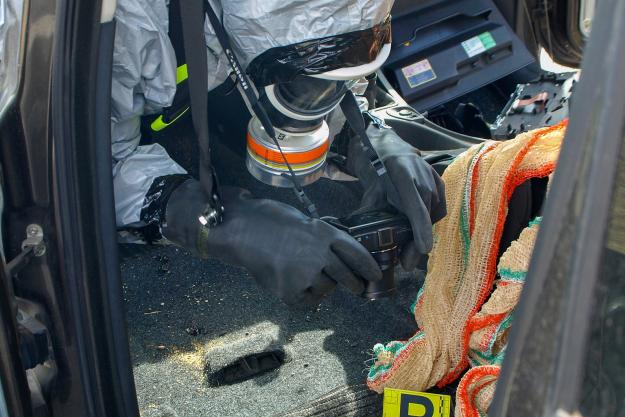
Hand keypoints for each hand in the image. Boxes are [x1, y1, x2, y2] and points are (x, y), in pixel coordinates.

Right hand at [164, 181, 381, 305]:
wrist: (240, 230)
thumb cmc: (269, 220)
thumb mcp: (303, 221)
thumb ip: (322, 240)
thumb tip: (337, 259)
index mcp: (325, 234)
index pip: (357, 253)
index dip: (369, 266)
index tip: (376, 275)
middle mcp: (320, 254)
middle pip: (347, 277)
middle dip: (354, 284)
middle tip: (356, 288)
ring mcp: (305, 274)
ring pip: (326, 289)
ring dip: (322, 287)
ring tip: (305, 276)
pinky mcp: (290, 291)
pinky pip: (307, 301)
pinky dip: (304, 297)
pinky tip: (293, 287)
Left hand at [347, 126, 445, 269]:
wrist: (389, 146)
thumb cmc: (377, 167)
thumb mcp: (371, 187)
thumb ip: (370, 209)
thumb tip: (358, 235)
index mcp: (403, 174)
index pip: (416, 208)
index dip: (421, 230)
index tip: (424, 249)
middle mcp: (423, 176)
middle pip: (425, 216)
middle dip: (417, 241)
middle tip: (407, 263)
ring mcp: (433, 178)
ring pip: (432, 214)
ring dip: (422, 233)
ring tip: (410, 251)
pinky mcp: (439, 182)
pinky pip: (438, 208)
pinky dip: (429, 222)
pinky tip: (419, 234)